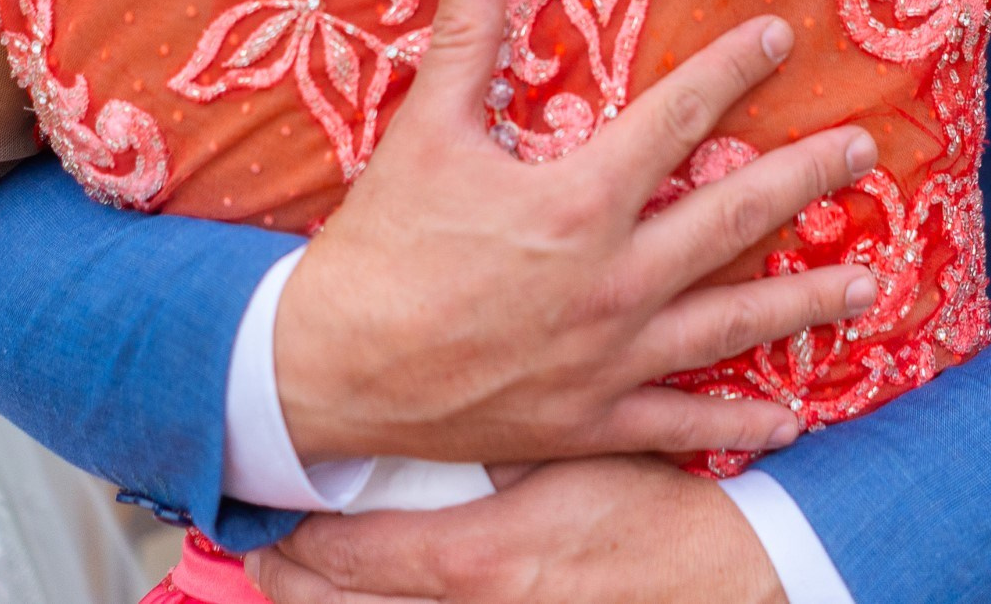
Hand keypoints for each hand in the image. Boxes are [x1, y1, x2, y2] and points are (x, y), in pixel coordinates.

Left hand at [247, 458, 789, 603]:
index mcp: (474, 556)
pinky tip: (374, 596)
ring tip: (296, 578)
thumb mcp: (569, 448)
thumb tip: (427, 406)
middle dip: (292, 579)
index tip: (269, 507)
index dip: (294, 535)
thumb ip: (493, 435)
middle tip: (263, 550)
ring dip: (332, 602)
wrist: (727, 565)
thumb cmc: (652, 504)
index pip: (344, 556)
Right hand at [275, 0, 878, 464]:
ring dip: (804, 299)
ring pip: (731, 321)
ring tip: (866, 283)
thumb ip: (464, 38)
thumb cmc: (378, 249)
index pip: (676, 120)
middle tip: (860, 153)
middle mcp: (613, 279)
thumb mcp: (421, 132)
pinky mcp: (591, 420)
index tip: (777, 41)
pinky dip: (737, 418)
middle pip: (733, 218)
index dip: (730, 73)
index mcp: (579, 201)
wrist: (329, 373)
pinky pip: (682, 421)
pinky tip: (788, 414)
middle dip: (805, 179)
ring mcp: (610, 357)